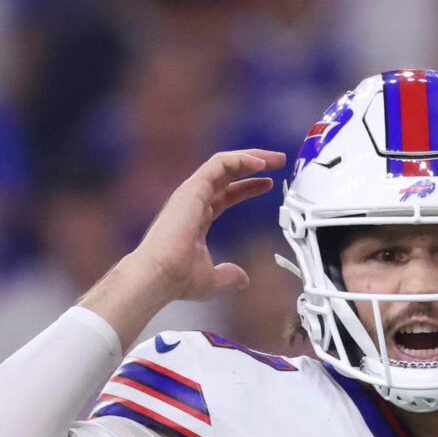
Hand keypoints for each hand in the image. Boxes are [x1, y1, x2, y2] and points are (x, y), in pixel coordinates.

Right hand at [134, 149, 286, 302]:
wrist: (159, 276)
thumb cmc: (177, 278)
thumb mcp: (213, 279)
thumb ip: (228, 275)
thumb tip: (242, 279)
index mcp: (197, 217)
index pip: (226, 194)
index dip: (248, 187)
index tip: (268, 184)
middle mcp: (193, 201)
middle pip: (227, 173)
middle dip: (253, 164)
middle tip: (277, 161)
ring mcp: (192, 192)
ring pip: (223, 163)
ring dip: (250, 157)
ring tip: (275, 158)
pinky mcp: (192, 188)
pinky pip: (219, 164)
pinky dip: (240, 159)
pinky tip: (260, 163)